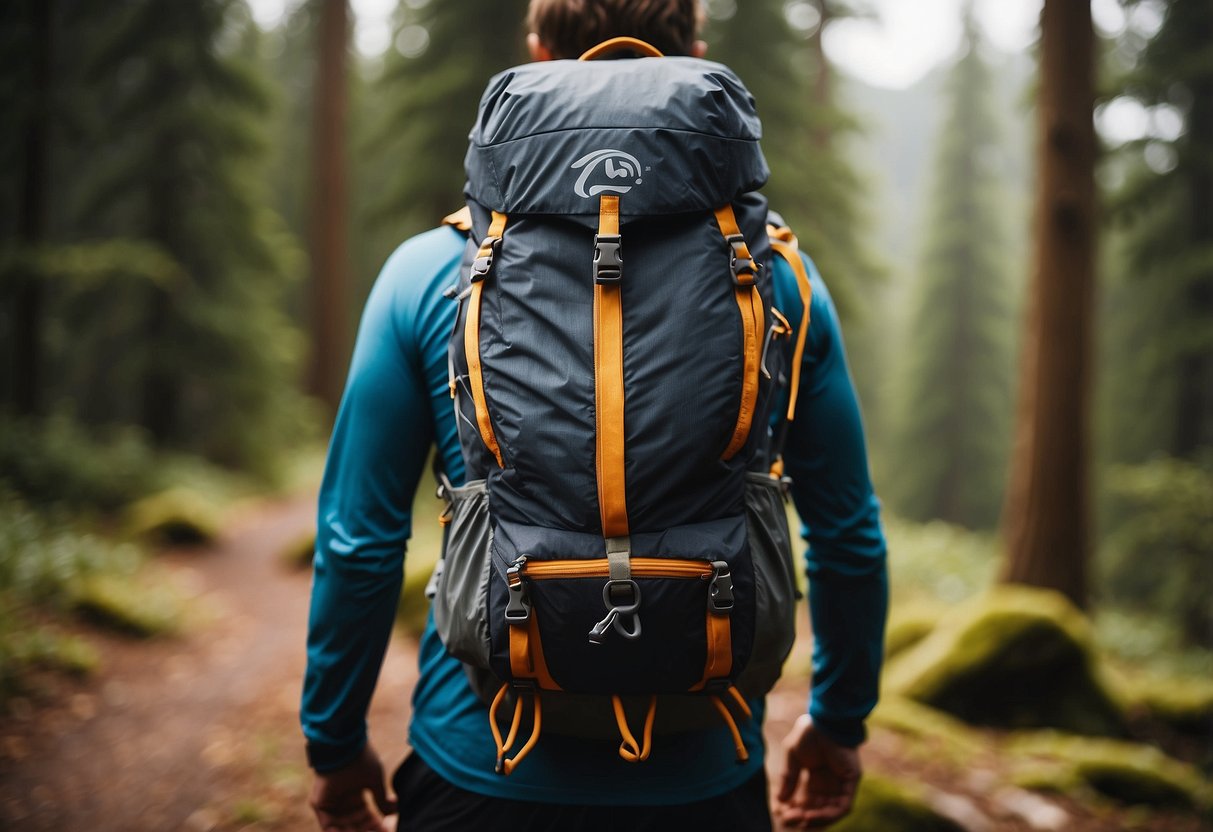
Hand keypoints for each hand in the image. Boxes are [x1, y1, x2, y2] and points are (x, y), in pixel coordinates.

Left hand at [309, 743, 397, 831]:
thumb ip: (381, 799)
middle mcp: (343, 802)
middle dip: (365, 831)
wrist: (345, 745)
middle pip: (354, 826)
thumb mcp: (375, 782)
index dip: (376, 826)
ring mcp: (330, 803)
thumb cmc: (361, 759)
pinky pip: (327, 825)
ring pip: (341, 827)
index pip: (366, 818)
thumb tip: (392, 812)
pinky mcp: (319, 803)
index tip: (388, 830)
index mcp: (355, 796)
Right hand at [774, 714, 861, 828]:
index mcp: (816, 777)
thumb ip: (788, 779)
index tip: (779, 812)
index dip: (794, 809)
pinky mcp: (851, 782)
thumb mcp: (792, 758)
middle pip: (818, 810)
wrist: (824, 721)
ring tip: (799, 819)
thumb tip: (781, 801)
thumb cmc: (808, 734)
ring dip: (815, 820)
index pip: (807, 801)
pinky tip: (811, 815)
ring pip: (830, 812)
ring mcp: (841, 784)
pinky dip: (828, 815)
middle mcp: (830, 783)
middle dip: (802, 817)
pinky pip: (843, 807)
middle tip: (787, 819)